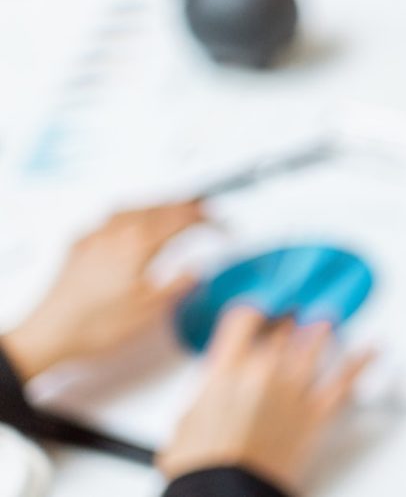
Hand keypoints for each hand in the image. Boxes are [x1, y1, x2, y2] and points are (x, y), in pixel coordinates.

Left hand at [0, 201, 204, 379]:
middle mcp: (117, 232)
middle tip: (204, 211)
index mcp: (139, 243)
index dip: (206, 219)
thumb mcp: (150, 311)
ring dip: (158, 205)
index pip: (182, 219)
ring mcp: (95, 236)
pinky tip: (130, 222)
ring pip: (134, 207)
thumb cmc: (94, 325)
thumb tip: (195, 269)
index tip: (220, 226)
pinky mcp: (79, 245)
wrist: (49, 335)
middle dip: (186, 206)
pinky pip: (110, 217)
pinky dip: (130, 213)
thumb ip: (178, 284)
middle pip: (160, 206)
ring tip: (172, 209)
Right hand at [158, 306, 369, 494]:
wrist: (223, 494)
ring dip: (322, 328)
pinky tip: (372, 350)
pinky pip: (345, 382)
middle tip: (293, 311)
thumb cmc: (201, 465)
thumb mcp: (188, 417)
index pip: (245, 317)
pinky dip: (361, 362)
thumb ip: (211, 389)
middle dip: (287, 319)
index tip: (263, 304)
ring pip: (315, 346)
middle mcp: (263, 372)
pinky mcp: (315, 414)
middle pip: (281, 330)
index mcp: (227, 370)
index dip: (256, 307)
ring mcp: (293, 391)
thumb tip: (220, 382)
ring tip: (327, 317)